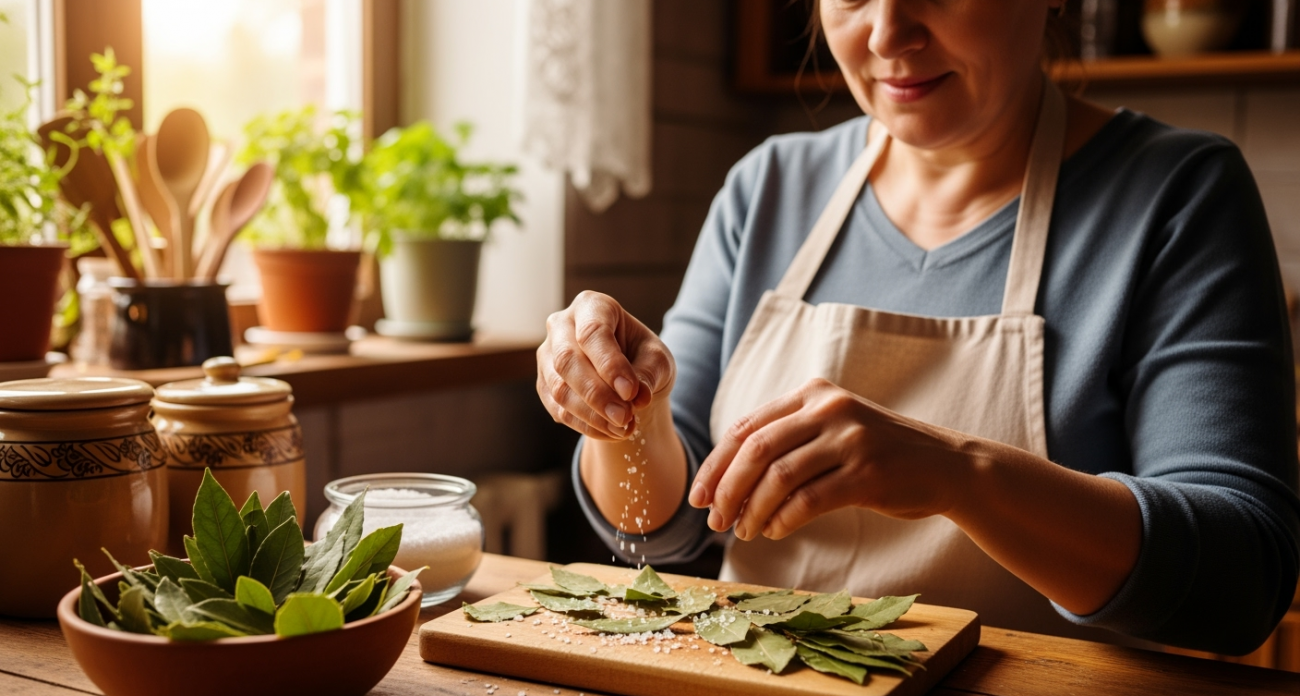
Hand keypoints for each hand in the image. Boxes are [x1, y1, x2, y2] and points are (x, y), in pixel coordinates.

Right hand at [537, 291, 675, 440]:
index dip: (610, 365)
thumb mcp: (657, 359)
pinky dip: (586, 425)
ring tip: (624, 429)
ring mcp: (547, 355)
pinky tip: (611, 432)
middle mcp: (561, 325)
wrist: (627, 377)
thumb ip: (649, 374)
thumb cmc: (643, 358)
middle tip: (625, 418)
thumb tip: (638, 397)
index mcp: (592, 306)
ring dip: (592, 415)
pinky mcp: (544, 384)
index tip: (632, 393)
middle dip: (597, 394)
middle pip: (567, 360)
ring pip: (559, 388)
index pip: (593, 332)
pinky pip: (558, 409)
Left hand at [688, 378, 968, 539]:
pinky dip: (783, 520)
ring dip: (753, 510)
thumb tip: (727, 479)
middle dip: (726, 489)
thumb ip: (788, 440)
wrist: (948, 466)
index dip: (716, 464)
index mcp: (813, 394)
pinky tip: (775, 531)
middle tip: (714, 520)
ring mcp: (850, 439)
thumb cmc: (881, 454)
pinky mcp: (867, 474)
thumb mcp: (833, 430)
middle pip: (755, 450)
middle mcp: (829, 409)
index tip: (699, 495)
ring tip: (745, 531)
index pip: (746, 428)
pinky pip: (809, 501)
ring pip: (778, 477)